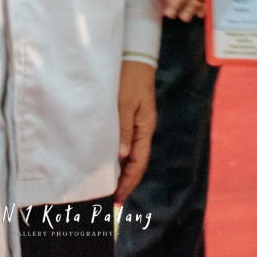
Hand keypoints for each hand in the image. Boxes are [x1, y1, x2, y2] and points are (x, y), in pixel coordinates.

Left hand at [115, 60, 157, 202]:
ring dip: (124, 170)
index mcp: (145, 127)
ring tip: (111, 185)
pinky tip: (112, 161)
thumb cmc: (129, 78)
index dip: (129, 180)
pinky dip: (121, 156)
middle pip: (137, 161)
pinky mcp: (132, 118)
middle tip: (114, 198)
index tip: (118, 196)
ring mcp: (139, 124)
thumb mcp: (124, 103)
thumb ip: (123, 128)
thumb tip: (123, 156)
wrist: (135, 58)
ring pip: (133, 154)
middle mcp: (143, 129)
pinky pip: (128, 143)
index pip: (139, 161)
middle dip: (127, 181)